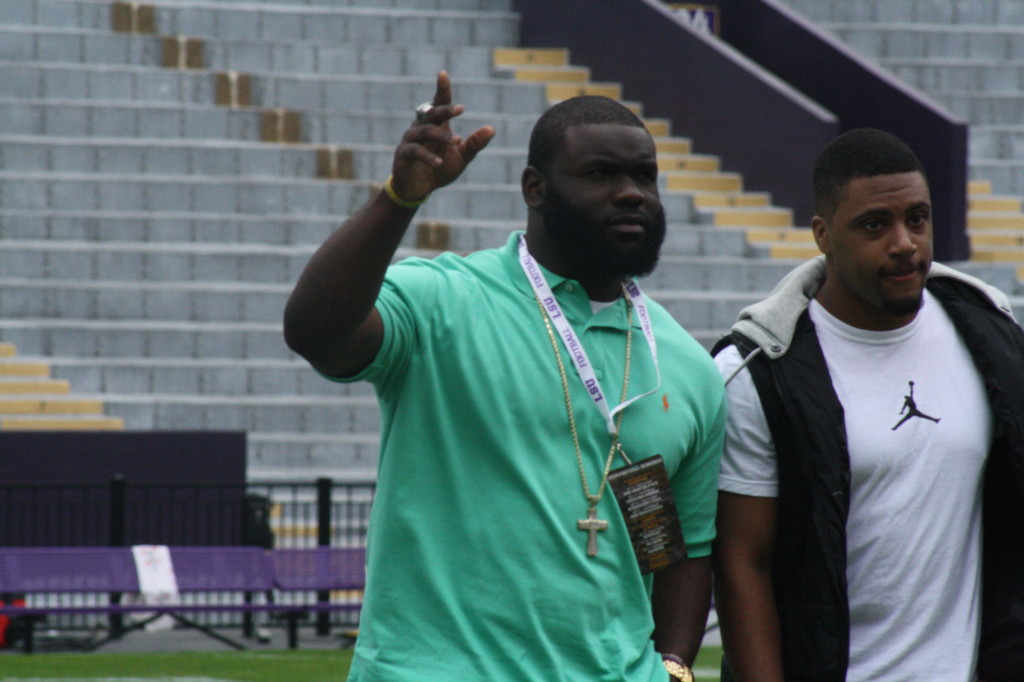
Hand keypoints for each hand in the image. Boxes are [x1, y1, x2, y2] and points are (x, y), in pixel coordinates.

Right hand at [390, 70, 494, 202]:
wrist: (419, 189)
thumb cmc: (440, 168)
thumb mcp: (462, 157)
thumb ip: (474, 144)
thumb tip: (491, 129)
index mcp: (437, 125)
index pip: (438, 103)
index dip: (441, 89)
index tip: (443, 74)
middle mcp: (422, 127)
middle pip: (431, 113)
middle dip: (444, 110)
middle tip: (460, 109)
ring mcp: (410, 139)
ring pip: (425, 131)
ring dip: (442, 136)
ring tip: (457, 141)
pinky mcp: (403, 154)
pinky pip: (415, 151)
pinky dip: (428, 156)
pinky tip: (439, 162)